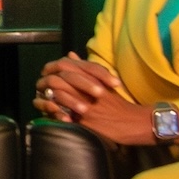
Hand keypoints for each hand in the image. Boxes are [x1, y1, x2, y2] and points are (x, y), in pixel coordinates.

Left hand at [33, 53, 168, 147]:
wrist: (137, 122)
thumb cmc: (120, 104)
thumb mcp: (105, 83)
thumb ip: (87, 70)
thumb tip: (70, 55)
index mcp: (94, 79)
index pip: (66, 67)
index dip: (52, 68)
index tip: (46, 71)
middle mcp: (89, 90)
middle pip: (60, 80)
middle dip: (47, 82)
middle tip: (41, 84)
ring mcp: (87, 106)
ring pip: (61, 96)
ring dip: (50, 97)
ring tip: (46, 98)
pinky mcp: (86, 122)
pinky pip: (66, 115)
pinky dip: (57, 112)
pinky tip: (53, 112)